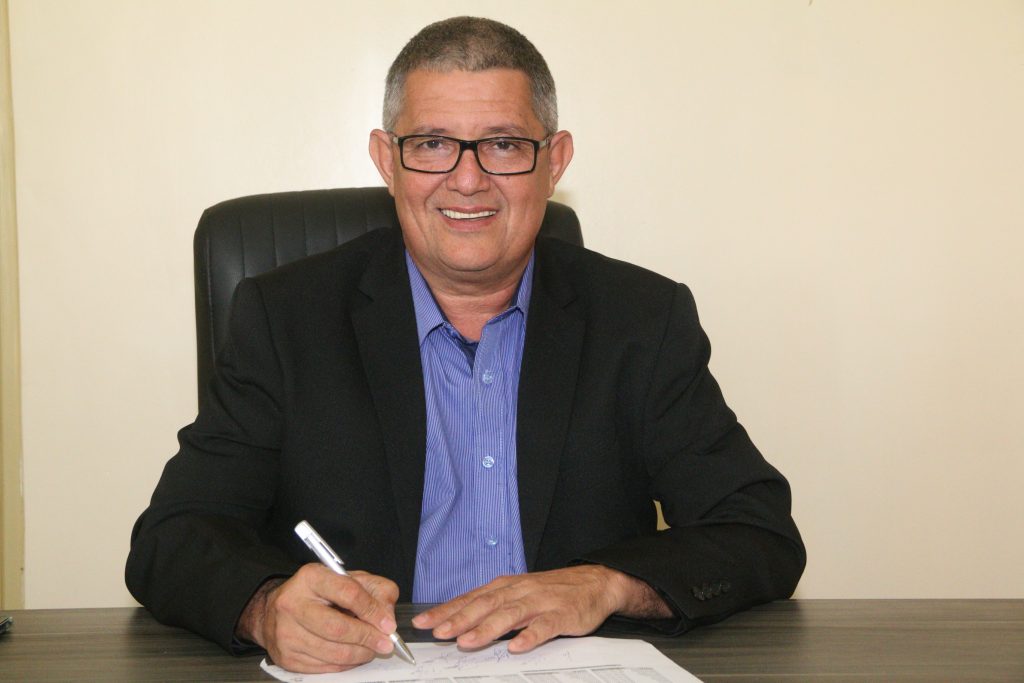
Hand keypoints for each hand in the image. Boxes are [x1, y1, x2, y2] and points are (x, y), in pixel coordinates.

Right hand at [237, 564, 399, 672]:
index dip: (372, 610)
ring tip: (372, 649)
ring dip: (360, 654)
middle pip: (338, 628)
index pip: (348, 592)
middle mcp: (293, 604)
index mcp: (311, 577)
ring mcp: (286, 632)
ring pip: (333, 653)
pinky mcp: (285, 657)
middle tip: (385, 642)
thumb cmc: (319, 594)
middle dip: (367, 638)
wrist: (277, 610)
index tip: (388, 623)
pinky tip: (353, 655)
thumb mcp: (349, 579)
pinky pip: (324, 667)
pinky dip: (345, 664)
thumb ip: (375, 590)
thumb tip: (386, 617)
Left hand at [411, 565, 670, 652]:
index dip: (447, 610)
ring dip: (487, 628)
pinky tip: (518, 646)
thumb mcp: (519, 593)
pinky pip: (545, 627)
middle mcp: (520, 591)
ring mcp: (541, 602)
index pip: (470, 599)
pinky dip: (530, 636)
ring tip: (467, 642)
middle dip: (459, 620)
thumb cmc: (552, 591)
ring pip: (510, 614)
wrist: (595, 582)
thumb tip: (459, 622)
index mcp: (506, 586)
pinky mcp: (562, 615)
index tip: (423, 623)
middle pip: (485, 605)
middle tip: (438, 633)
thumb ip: (493, 606)